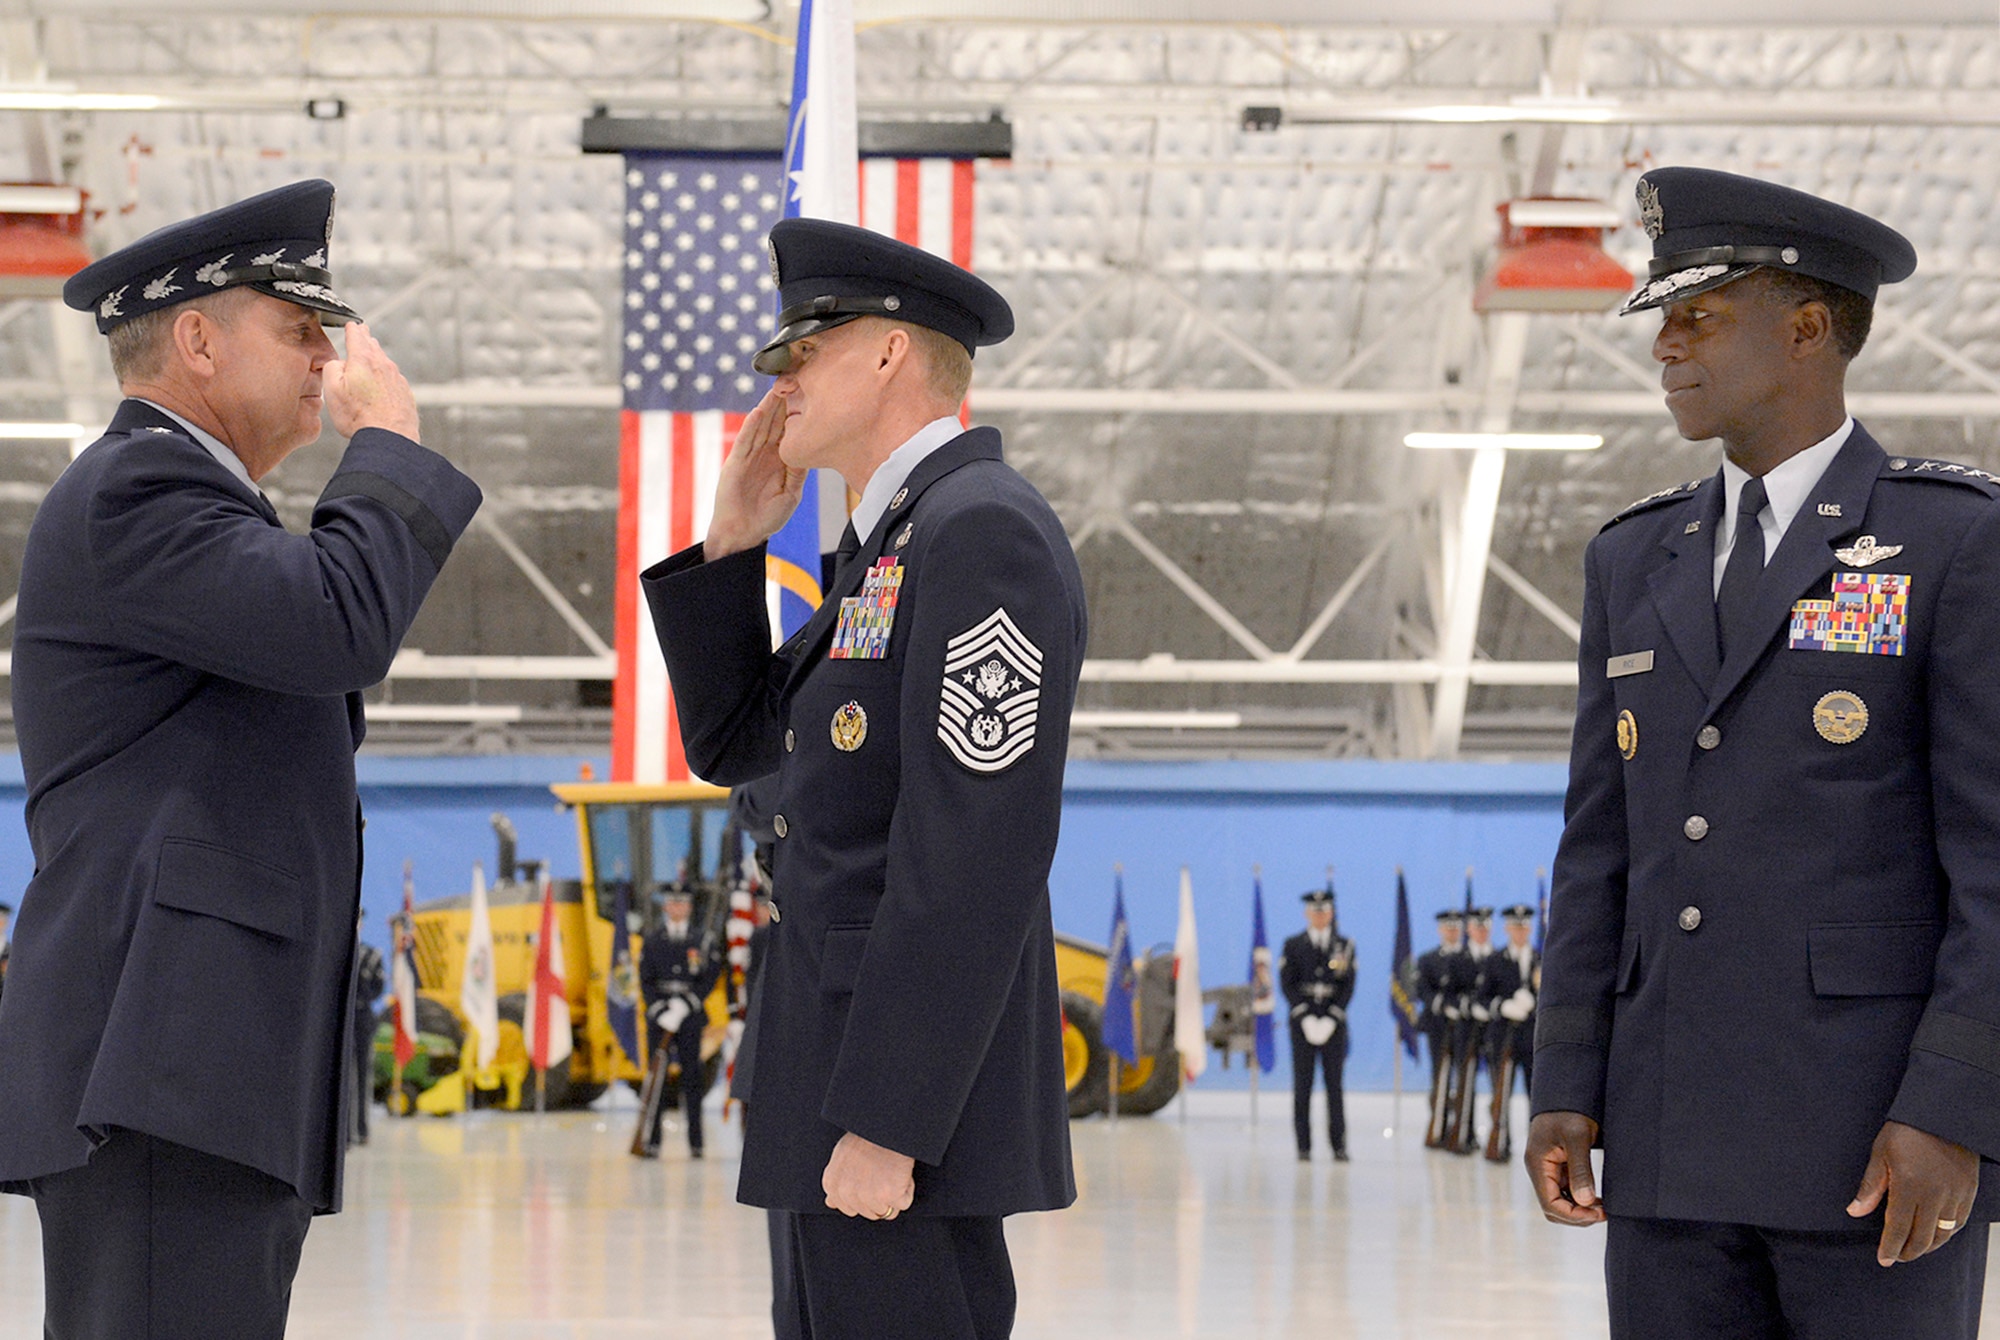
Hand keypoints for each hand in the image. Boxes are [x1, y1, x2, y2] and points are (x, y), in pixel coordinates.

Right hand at [323, 323, 420, 441]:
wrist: (389, 437)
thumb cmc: (359, 417)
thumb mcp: (332, 389)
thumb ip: (331, 368)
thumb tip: (339, 363)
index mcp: (364, 360)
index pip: (357, 336)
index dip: (353, 329)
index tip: (353, 325)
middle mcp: (384, 366)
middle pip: (373, 347)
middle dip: (366, 340)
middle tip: (364, 333)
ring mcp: (397, 380)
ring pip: (385, 363)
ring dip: (377, 358)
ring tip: (372, 356)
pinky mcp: (406, 394)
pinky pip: (394, 380)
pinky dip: (386, 378)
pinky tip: (382, 386)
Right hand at [704, 387, 805, 559]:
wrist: (743, 533)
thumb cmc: (767, 517)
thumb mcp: (791, 493)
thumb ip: (798, 472)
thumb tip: (811, 450)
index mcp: (779, 459)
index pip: (790, 430)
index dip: (798, 412)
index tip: (810, 393)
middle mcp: (764, 453)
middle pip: (775, 422)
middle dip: (784, 401)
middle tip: (794, 378)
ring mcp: (749, 456)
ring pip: (760, 426)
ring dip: (768, 408)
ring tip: (777, 388)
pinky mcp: (735, 464)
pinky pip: (744, 442)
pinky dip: (751, 427)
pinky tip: (758, 412)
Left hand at [822, 1130, 915, 1219]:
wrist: (885, 1124)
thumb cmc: (865, 1136)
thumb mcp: (841, 1156)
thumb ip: (836, 1182)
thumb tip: (831, 1203)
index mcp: (832, 1185)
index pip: (849, 1209)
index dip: (864, 1195)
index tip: (870, 1177)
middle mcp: (847, 1195)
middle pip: (869, 1213)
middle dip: (879, 1197)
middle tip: (881, 1171)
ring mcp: (868, 1197)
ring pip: (886, 1211)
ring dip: (893, 1193)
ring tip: (890, 1170)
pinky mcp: (890, 1196)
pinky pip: (903, 1203)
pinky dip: (907, 1189)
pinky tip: (900, 1172)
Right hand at [1525, 1111, 1605, 1225]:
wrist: (1567, 1094)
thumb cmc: (1570, 1111)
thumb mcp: (1578, 1137)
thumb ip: (1580, 1169)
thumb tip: (1586, 1201)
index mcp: (1538, 1164)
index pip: (1550, 1204)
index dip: (1574, 1215)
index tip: (1599, 1214)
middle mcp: (1539, 1171)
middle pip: (1553, 1209)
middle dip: (1577, 1216)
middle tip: (1603, 1213)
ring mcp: (1548, 1171)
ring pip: (1559, 1203)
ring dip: (1579, 1211)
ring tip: (1602, 1208)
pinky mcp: (1558, 1168)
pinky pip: (1565, 1193)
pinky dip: (1580, 1201)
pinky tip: (1596, 1199)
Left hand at [1846, 1120, 1978, 1265]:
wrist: (1943, 1115)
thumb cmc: (1906, 1131)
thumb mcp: (1880, 1153)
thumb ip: (1870, 1186)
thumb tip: (1854, 1212)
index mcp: (1909, 1187)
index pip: (1898, 1228)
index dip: (1890, 1247)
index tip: (1883, 1260)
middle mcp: (1935, 1196)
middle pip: (1922, 1237)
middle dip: (1908, 1252)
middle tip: (1896, 1258)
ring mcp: (1955, 1195)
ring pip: (1942, 1234)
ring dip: (1927, 1247)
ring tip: (1913, 1250)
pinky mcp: (1969, 1192)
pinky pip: (1958, 1223)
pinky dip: (1946, 1234)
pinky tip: (1935, 1236)